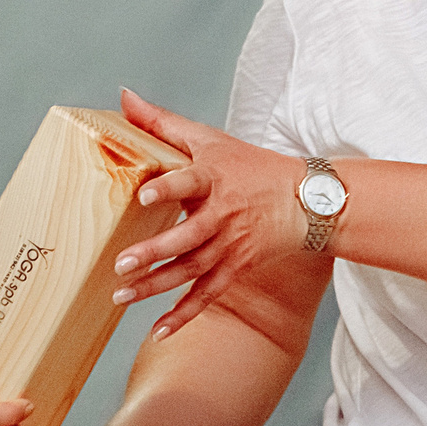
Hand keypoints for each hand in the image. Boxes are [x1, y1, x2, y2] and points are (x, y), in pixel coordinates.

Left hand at [111, 88, 317, 340]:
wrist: (306, 200)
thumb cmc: (248, 165)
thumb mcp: (208, 138)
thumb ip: (161, 121)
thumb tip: (123, 95)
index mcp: (214, 178)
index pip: (190, 181)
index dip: (168, 189)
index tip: (143, 197)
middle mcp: (222, 214)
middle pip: (188, 237)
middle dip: (154, 252)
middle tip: (121, 264)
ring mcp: (230, 245)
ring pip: (192, 270)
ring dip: (156, 285)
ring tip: (121, 295)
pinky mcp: (236, 267)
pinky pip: (208, 294)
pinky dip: (184, 314)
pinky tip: (158, 330)